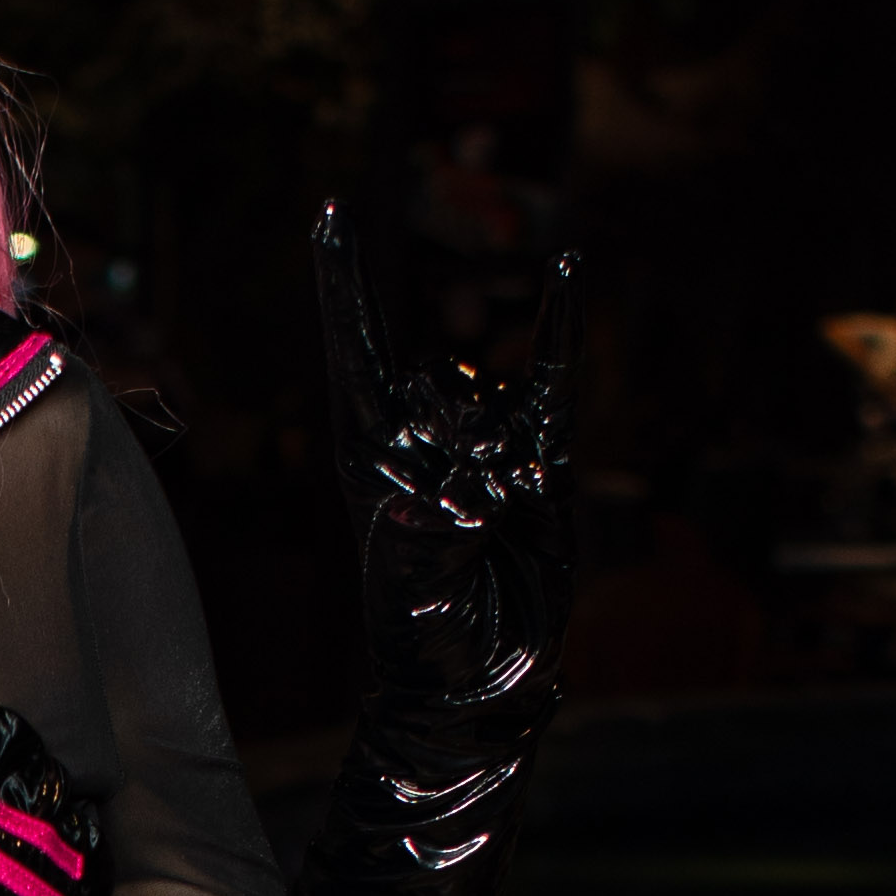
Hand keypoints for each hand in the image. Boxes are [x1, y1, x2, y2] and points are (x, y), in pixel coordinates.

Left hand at [317, 214, 583, 719]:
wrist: (489, 683)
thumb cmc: (429, 642)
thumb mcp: (417, 596)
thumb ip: (433, 540)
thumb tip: (458, 495)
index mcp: (367, 458)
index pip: (354, 350)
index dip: (344, 282)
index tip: (328, 212)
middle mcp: (422, 437)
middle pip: (437, 383)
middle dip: (451, 442)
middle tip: (460, 525)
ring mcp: (481, 443)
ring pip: (495, 403)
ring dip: (500, 457)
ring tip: (494, 531)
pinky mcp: (540, 460)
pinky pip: (554, 385)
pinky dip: (561, 328)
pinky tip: (566, 267)